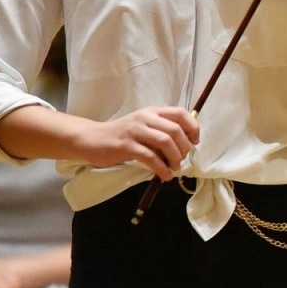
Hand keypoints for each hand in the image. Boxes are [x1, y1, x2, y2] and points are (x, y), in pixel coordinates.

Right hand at [78, 107, 199, 179]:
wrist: (92, 139)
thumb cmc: (122, 135)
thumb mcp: (144, 127)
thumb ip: (161, 131)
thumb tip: (185, 145)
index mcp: (152, 112)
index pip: (180, 113)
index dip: (193, 127)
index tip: (194, 142)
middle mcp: (145, 118)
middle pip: (175, 130)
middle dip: (184, 148)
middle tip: (182, 159)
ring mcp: (135, 131)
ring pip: (165, 142)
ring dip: (175, 158)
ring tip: (174, 168)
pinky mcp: (127, 146)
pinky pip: (151, 157)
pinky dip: (162, 168)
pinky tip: (165, 175)